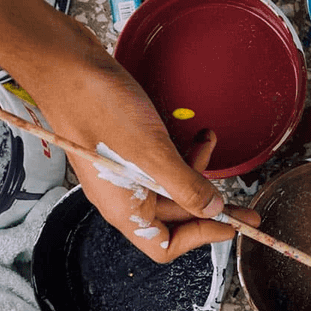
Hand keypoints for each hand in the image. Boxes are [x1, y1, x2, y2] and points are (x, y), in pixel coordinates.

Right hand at [21, 26, 259, 261]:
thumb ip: (186, 186)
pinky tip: (196, 133)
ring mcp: (123, 169)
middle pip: (172, 217)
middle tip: (246, 207)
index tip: (230, 224)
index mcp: (124, 207)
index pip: (164, 245)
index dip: (200, 237)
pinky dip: (182, 151)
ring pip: (169, 185)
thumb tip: (213, 210)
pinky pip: (161, 160)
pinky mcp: (126, 144)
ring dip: (196, 171)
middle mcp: (122, 194)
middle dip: (209, 207)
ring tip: (211, 144)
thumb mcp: (152, 153)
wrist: (63, 64)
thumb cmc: (98, 108)